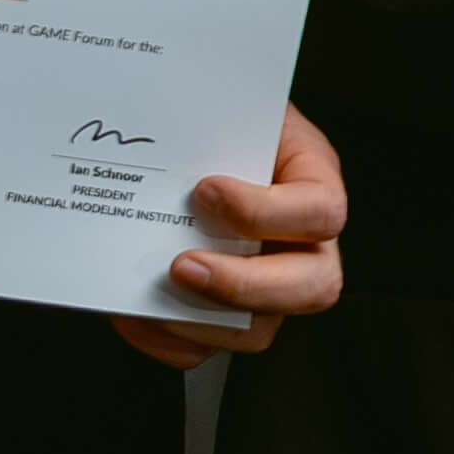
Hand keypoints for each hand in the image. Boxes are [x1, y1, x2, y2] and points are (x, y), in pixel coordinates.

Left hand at [112, 108, 347, 365]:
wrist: (199, 138)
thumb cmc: (222, 120)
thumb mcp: (233, 104)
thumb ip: (217, 119)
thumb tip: (167, 131)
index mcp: (315, 182)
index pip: (320, 212)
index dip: (265, 212)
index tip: (206, 190)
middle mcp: (306, 243)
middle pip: (312, 287)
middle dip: (242, 285)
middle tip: (181, 265)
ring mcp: (270, 285)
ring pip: (260, 330)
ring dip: (200, 321)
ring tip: (149, 298)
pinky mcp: (230, 313)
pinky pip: (210, 348)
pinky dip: (168, 340)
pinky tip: (134, 313)